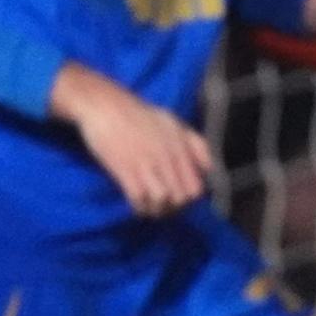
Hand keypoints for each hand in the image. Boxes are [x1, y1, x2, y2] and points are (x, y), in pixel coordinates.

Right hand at [53, 64, 211, 214]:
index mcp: (180, 148)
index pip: (196, 188)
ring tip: (150, 207)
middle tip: (163, 207)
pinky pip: (138, 197)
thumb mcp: (175, 123)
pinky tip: (137, 204)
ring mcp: (146, 163)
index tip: (178, 199)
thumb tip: (209, 169)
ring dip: (156, 209)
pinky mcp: (124, 168)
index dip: (189, 200)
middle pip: (180, 198)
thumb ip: (196, 144)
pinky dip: (139, 206)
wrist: (106, 105)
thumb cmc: (140, 114)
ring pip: (162, 199)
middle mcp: (166, 157)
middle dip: (173, 208)